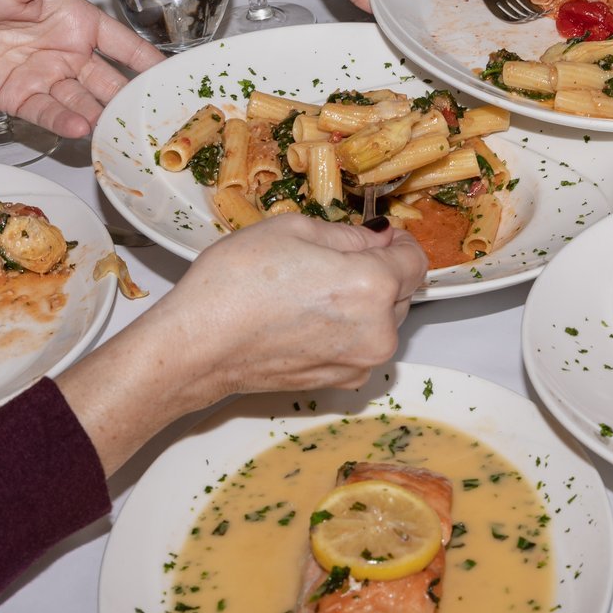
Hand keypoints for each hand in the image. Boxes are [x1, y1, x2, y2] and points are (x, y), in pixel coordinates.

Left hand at [0, 0, 165, 136]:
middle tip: (152, 115)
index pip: (119, 41)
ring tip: (118, 128)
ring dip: (100, 114)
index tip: (170, 74)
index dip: (144, 58)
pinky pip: (47, 113)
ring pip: (81, 100)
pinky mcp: (17, 99)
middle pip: (106, 78)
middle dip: (129, 97)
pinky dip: (64, 121)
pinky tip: (82, 127)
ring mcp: (42, 77)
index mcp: (72, 18)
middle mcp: (63, 51)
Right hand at [144, 215, 425, 407]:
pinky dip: (345, 330)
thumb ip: (347, 235)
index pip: (416, 260)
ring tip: (312, 292)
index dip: (399, 242)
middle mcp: (377, 331)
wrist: (197, 346)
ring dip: (363, 304)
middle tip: (334, 260)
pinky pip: (359, 346)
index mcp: (372, 285)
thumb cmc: (235, 284)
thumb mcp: (293, 230)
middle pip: (402, 292)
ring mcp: (359, 362)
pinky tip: (306, 318)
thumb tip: (374, 239)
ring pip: (381, 322)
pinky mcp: (339, 382)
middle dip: (379, 272)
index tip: (380, 236)